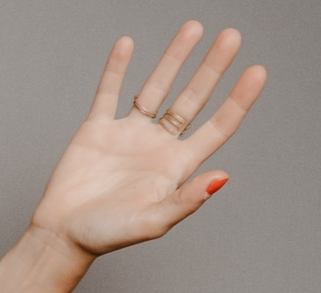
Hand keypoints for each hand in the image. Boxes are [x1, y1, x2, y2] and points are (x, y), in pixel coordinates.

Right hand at [28, 22, 267, 260]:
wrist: (62, 235)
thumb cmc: (108, 235)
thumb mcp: (152, 221)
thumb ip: (186, 200)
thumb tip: (223, 177)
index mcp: (176, 167)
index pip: (216, 127)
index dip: (238, 100)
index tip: (258, 71)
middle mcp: (157, 146)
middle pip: (192, 99)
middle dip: (212, 68)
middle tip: (231, 37)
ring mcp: (128, 135)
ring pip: (156, 88)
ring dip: (174, 58)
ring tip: (193, 28)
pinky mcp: (97, 130)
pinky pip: (108, 92)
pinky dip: (117, 68)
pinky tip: (128, 44)